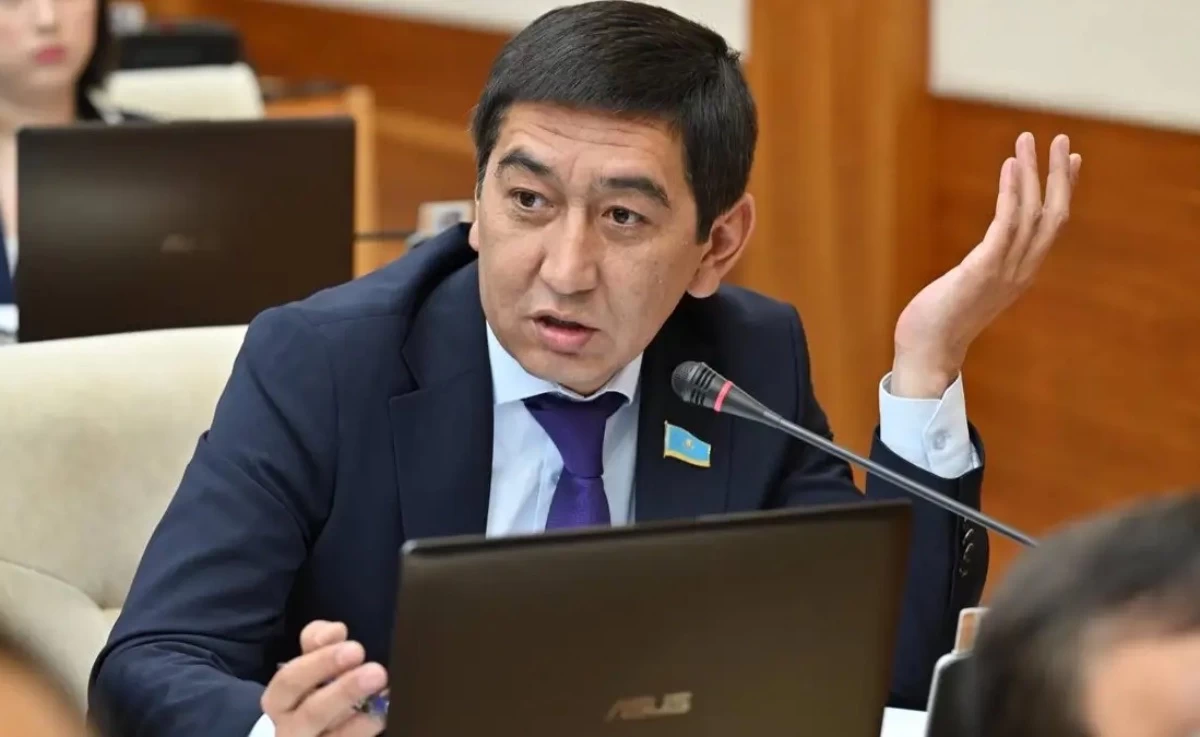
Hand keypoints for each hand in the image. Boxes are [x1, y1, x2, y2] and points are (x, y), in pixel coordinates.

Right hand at [261, 620, 388, 736]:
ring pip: (335, 736)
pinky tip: (386, 712)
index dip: (321, 662)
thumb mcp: (311, 663)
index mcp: (279, 699)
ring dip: (364, 717)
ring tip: (386, 695)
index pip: (290, 680)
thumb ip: (318, 640)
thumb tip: (335, 630)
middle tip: (377, 672)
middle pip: (312, 712)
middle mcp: (290, 728)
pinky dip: (367, 728)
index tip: (355, 648)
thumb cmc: (314, 689)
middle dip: (344, 691)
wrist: (314, 731)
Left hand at [891, 132, 1081, 397]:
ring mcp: (1005, 272)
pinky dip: (1011, 193)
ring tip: (1027, 141)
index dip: (1063, 190)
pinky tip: (1009, 167)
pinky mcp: (982, 270)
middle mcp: (1021, 272)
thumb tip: (981, 257)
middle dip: (1058, 176)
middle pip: (1053, 215)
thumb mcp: (970, 288)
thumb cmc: (940, 321)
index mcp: (1020, 274)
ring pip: (1032, 213)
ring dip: (1032, 173)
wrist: (926, 352)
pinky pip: (1005, 225)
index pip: (1051, 226)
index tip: (1070, 159)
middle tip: (1058, 139)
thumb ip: (984, 269)